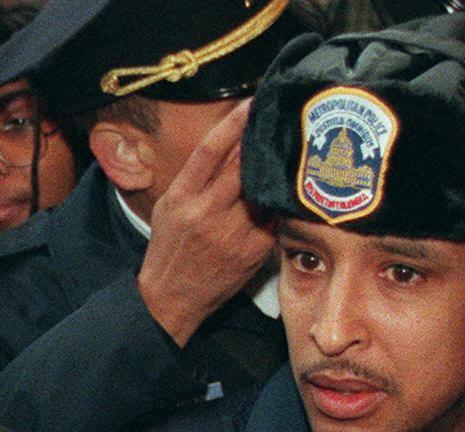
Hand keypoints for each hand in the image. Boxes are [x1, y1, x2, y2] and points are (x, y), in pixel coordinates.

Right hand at [137, 100, 275, 346]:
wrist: (171, 297)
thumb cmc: (170, 246)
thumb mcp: (170, 205)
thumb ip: (196, 176)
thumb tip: (230, 142)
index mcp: (181, 197)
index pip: (209, 150)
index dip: (233, 122)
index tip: (252, 100)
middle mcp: (206, 213)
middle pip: (242, 163)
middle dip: (261, 138)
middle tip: (283, 116)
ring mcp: (232, 233)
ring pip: (263, 187)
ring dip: (278, 165)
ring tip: (294, 143)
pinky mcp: (253, 250)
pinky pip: (274, 214)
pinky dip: (282, 196)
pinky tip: (293, 182)